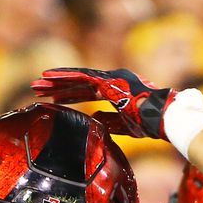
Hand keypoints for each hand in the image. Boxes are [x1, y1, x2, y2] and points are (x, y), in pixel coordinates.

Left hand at [32, 68, 176, 138]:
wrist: (165, 119)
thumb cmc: (150, 124)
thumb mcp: (125, 125)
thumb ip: (109, 121)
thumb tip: (93, 120)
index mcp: (116, 90)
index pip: (87, 92)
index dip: (69, 94)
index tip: (54, 97)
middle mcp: (112, 80)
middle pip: (79, 83)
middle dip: (57, 86)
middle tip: (38, 87)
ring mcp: (111, 79)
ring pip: (77, 78)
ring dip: (56, 80)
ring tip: (37, 82)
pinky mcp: (109, 82)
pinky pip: (82, 79)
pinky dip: (65, 77)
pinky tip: (50, 78)